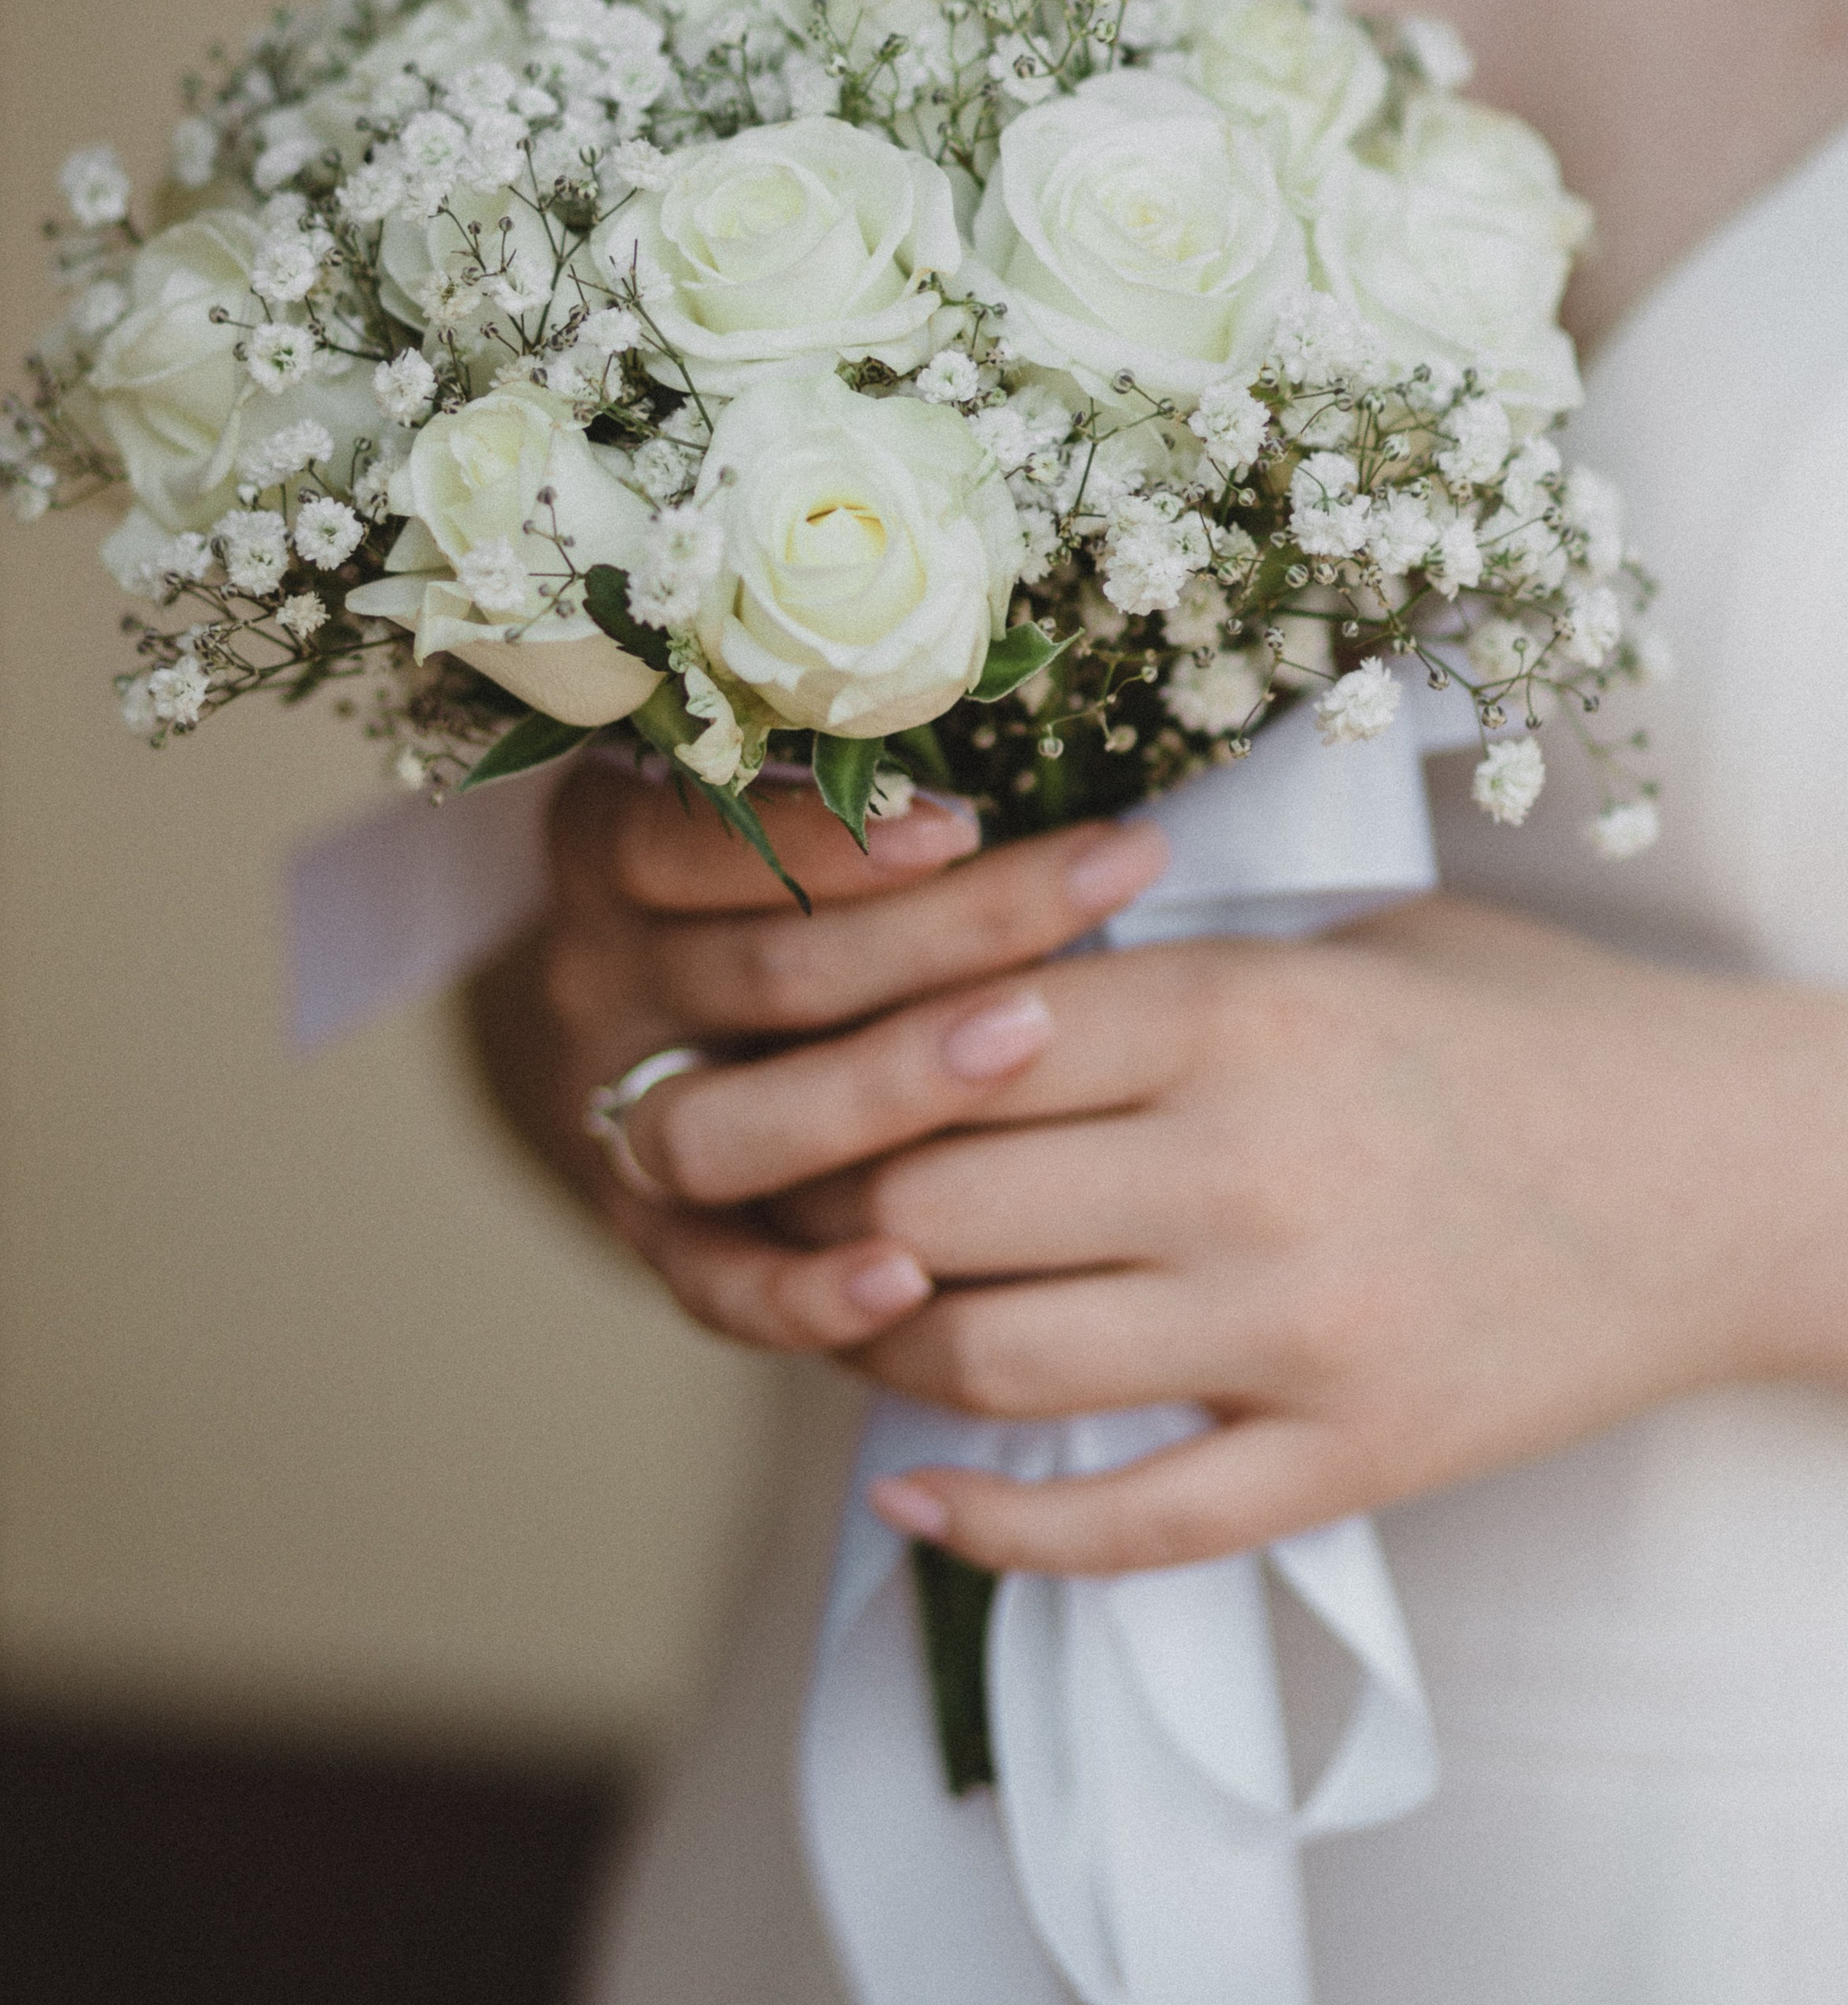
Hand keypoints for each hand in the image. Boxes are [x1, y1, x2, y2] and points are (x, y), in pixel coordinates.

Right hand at [463, 755, 1171, 1341]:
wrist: (657, 1037)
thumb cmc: (777, 882)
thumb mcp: (775, 796)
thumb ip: (853, 770)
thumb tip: (1025, 713)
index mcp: (606, 852)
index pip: (688, 838)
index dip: (824, 837)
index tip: (965, 819)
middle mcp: (596, 988)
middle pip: (763, 974)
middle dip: (939, 934)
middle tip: (1094, 889)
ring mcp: (617, 1126)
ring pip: (729, 1127)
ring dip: (885, 1090)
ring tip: (1030, 1043)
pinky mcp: (661, 1246)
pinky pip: (719, 1286)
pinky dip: (809, 1291)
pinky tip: (913, 1280)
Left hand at [612, 888, 1794, 1571]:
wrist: (1740, 1175)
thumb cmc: (1528, 1023)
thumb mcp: (1343, 937)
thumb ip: (1158, 959)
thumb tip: (947, 987)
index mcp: (1239, 1009)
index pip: (950, 1045)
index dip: (845, 1071)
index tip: (804, 1080)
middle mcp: (1251, 1169)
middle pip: (933, 1210)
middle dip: (836, 1213)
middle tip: (804, 1210)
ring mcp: (1302, 1330)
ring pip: (993, 1366)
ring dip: (886, 1356)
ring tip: (859, 1325)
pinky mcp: (1353, 1458)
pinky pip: (1128, 1525)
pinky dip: (992, 1529)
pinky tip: (915, 1499)